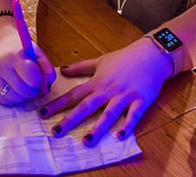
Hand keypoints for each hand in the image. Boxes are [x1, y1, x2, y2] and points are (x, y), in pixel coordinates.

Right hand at [0, 37, 55, 105]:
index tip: (37, 76)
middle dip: (32, 89)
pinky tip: (11, 86)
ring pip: (16, 99)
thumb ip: (47, 70)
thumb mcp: (38, 55)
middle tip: (30, 80)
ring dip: (22, 94)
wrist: (2, 48)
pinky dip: (12, 97)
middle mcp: (1, 66)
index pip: (32, 77)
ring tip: (20, 82)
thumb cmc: (23, 53)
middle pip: (24, 91)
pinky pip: (6, 102)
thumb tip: (45, 89)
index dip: (38, 80)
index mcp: (15, 55)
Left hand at [39, 37, 169, 145]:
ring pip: (108, 113)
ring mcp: (124, 95)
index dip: (58, 104)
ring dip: (97, 128)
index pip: (74, 94)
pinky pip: (133, 115)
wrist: (152, 54)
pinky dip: (127, 125)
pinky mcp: (140, 100)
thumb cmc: (126, 57)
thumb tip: (62, 69)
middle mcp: (108, 90)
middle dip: (70, 120)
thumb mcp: (101, 60)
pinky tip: (120, 136)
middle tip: (56, 132)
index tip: (43, 114)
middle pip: (86, 106)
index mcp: (98, 82)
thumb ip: (81, 67)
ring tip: (86, 141)